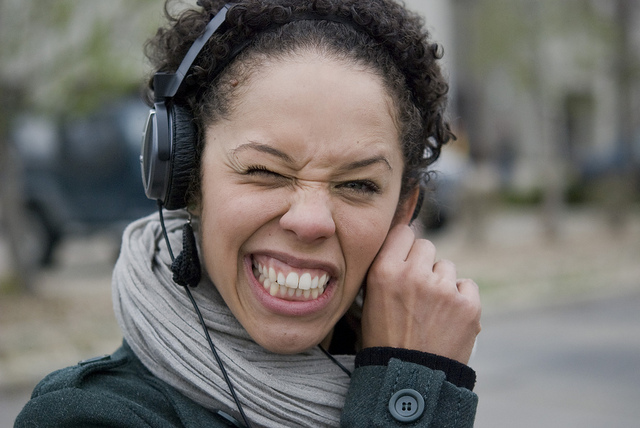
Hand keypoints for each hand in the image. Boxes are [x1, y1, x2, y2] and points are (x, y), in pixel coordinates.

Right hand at [361, 224, 480, 364]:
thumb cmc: (385, 342)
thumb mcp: (369, 302)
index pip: (403, 233)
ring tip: (432, 309)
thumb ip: (384, 271)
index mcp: (384, 272)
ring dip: (441, 281)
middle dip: (423, 262)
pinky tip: (449, 316)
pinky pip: (467, 284)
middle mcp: (414, 275)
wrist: (410, 380)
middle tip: (418, 287)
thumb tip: (399, 246)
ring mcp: (443, 289)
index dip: (404, 245)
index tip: (405, 257)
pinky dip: (461, 297)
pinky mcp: (468, 304)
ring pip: (446, 266)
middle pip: (426, 246)